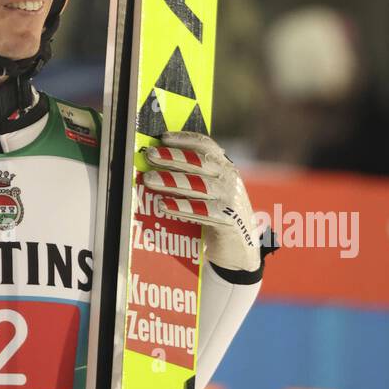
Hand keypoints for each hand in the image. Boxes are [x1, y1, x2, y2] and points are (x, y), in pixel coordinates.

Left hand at [141, 130, 259, 273]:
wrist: (239, 250)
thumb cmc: (215, 217)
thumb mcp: (206, 193)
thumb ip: (190, 178)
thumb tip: (156, 165)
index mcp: (224, 167)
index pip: (205, 145)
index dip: (185, 139)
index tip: (163, 138)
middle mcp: (230, 178)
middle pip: (199, 162)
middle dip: (172, 157)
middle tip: (150, 155)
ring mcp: (231, 198)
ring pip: (199, 184)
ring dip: (172, 181)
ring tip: (150, 180)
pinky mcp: (230, 219)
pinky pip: (204, 210)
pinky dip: (182, 207)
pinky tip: (164, 205)